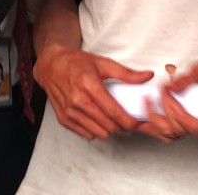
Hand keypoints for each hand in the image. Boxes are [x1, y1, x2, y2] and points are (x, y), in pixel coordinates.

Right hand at [34, 43, 152, 140]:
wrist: (50, 65)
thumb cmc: (76, 62)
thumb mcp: (102, 63)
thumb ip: (126, 73)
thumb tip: (147, 76)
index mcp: (89, 84)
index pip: (113, 111)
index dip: (128, 121)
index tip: (136, 123)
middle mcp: (77, 100)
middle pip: (108, 125)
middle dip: (122, 127)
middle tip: (127, 121)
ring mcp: (69, 111)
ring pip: (98, 133)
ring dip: (109, 130)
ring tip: (113, 120)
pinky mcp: (63, 119)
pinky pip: (86, 134)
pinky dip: (95, 130)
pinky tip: (98, 119)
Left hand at [136, 49, 197, 143]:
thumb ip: (189, 79)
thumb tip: (172, 87)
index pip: (194, 125)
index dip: (178, 112)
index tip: (168, 92)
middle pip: (178, 130)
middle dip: (163, 111)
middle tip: (159, 91)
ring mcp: (193, 125)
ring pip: (171, 134)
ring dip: (154, 121)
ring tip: (146, 104)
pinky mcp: (185, 121)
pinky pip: (169, 131)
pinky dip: (155, 126)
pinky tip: (145, 116)